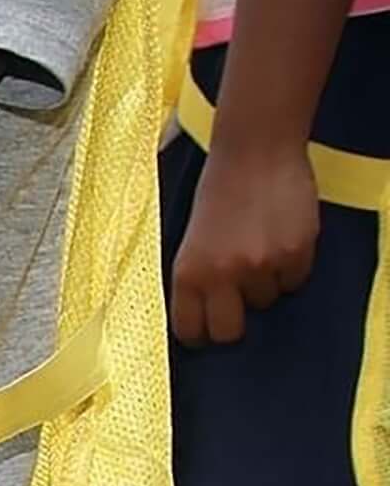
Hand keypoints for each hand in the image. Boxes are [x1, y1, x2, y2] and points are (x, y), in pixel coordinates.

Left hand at [169, 143, 319, 343]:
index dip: (200, 333)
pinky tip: (281, 240)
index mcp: (188, 271)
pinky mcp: (297, 252)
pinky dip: (291, 268)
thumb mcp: (192, 239)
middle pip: (230, 332)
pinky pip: (296, 281)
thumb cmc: (218, 191)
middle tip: (238, 304)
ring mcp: (262, 264)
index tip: (206, 331)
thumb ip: (198, 276)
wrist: (255, 152)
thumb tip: (204, 313)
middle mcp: (223, 273)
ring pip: (267, 301)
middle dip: (235, 323)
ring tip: (259, 249)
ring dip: (265, 284)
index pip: (191, 329)